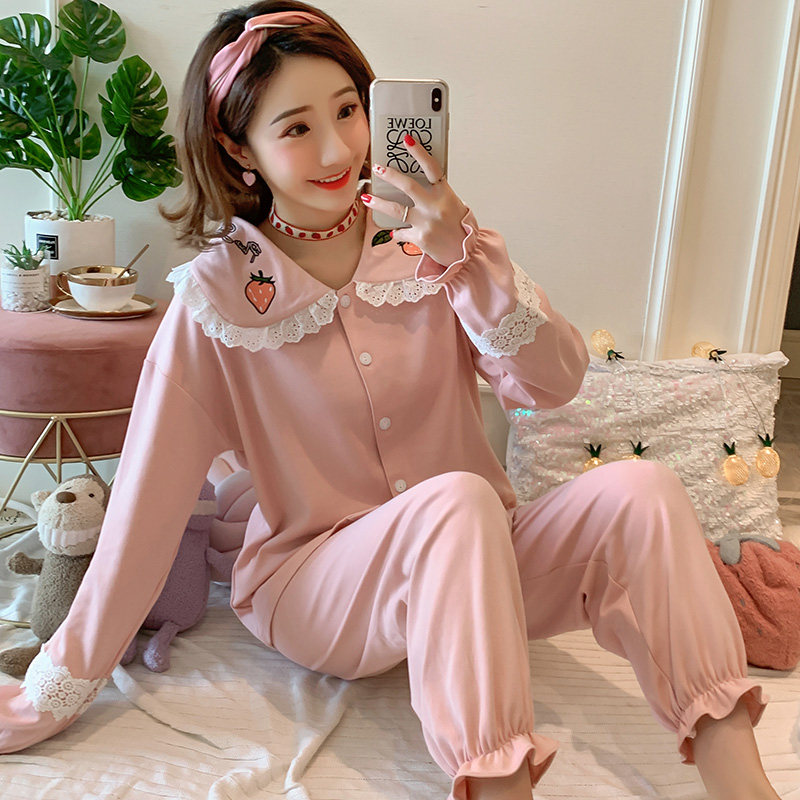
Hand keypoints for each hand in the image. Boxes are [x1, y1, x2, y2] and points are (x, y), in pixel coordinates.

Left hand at [362, 134, 469, 266]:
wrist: (465, 254)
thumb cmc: (459, 227)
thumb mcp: (453, 205)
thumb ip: (437, 194)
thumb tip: (417, 182)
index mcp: (446, 194)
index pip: (432, 168)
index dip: (419, 152)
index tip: (406, 140)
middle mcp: (435, 207)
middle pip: (408, 186)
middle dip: (390, 175)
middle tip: (377, 168)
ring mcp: (426, 222)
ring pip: (396, 209)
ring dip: (378, 202)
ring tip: (366, 198)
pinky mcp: (420, 238)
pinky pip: (401, 231)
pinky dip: (397, 231)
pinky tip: (395, 231)